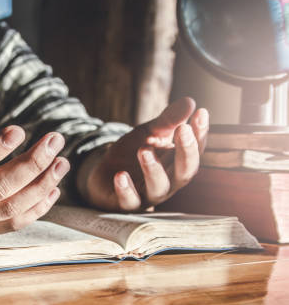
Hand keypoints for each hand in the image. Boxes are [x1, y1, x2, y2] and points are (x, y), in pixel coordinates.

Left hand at [77, 97, 208, 210]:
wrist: (103, 173)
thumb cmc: (132, 153)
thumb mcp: (149, 132)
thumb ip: (168, 120)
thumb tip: (190, 101)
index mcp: (177, 163)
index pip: (195, 150)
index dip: (200, 133)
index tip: (201, 112)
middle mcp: (168, 182)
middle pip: (184, 172)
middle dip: (186, 151)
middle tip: (183, 129)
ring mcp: (147, 195)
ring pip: (158, 188)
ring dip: (153, 169)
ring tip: (144, 150)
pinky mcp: (125, 203)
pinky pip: (129, 201)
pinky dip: (125, 190)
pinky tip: (120, 175)